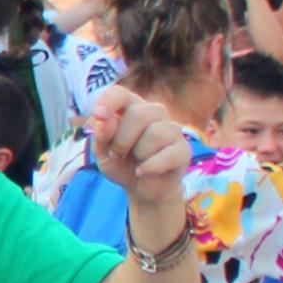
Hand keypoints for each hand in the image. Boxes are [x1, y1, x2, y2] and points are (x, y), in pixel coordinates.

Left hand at [85, 86, 191, 211]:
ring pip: (155, 133)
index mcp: (131, 107)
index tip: (98, 115)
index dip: (108, 102)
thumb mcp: (103, 152)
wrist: (143, 189)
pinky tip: (143, 171)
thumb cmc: (122, 163)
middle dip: (122, 139)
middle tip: (117, 153)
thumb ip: (101, 135)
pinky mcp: (183, 149)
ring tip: (136, 161)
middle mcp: (155, 112)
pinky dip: (149, 167)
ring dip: (138, 153)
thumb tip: (103, 120)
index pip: (119, 93)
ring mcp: (172, 129)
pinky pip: (167, 154)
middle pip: (139, 113)